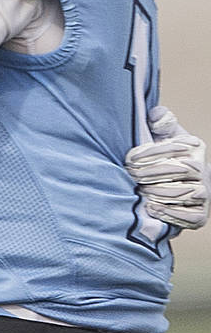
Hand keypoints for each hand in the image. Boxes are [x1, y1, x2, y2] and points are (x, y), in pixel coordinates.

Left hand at [126, 106, 210, 229]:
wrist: (171, 184)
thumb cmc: (162, 155)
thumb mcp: (162, 135)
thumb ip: (160, 123)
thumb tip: (156, 115)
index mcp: (193, 147)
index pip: (174, 149)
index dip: (149, 154)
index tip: (129, 159)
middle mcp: (202, 170)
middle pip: (179, 171)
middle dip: (150, 173)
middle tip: (132, 176)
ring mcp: (203, 193)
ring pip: (184, 193)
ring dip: (159, 193)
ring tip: (141, 191)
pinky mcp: (199, 215)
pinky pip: (191, 217)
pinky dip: (171, 214)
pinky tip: (152, 208)